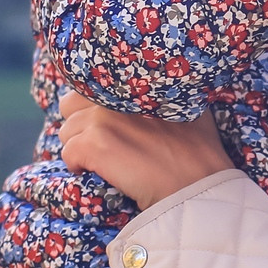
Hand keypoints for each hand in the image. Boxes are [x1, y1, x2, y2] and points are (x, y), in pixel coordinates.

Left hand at [56, 92, 231, 207]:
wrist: (196, 184)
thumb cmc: (200, 151)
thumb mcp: (190, 106)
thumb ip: (168, 92)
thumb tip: (161, 88)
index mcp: (134, 82)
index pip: (90, 83)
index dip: (92, 106)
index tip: (105, 124)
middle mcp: (115, 94)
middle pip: (70, 105)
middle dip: (80, 124)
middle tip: (101, 143)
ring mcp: (102, 119)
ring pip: (67, 132)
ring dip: (79, 147)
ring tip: (103, 162)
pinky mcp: (93, 145)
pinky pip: (68, 154)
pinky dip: (78, 166)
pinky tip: (99, 173)